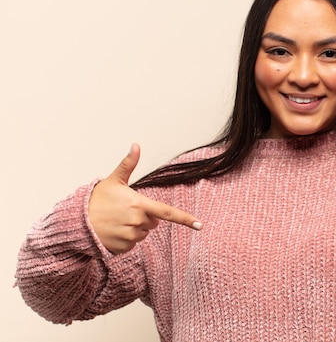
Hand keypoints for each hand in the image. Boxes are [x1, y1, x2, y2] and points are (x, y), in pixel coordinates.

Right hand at [88, 144, 202, 253]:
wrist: (76, 222)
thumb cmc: (96, 199)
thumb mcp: (113, 180)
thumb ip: (128, 164)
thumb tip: (136, 145)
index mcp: (139, 204)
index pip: (167, 213)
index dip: (186, 219)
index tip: (200, 225)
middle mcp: (137, 222)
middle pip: (153, 222)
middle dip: (144, 217)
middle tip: (125, 210)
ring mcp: (130, 237)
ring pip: (143, 234)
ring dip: (134, 228)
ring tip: (116, 221)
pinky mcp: (123, 248)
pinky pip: (132, 244)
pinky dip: (125, 239)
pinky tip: (112, 232)